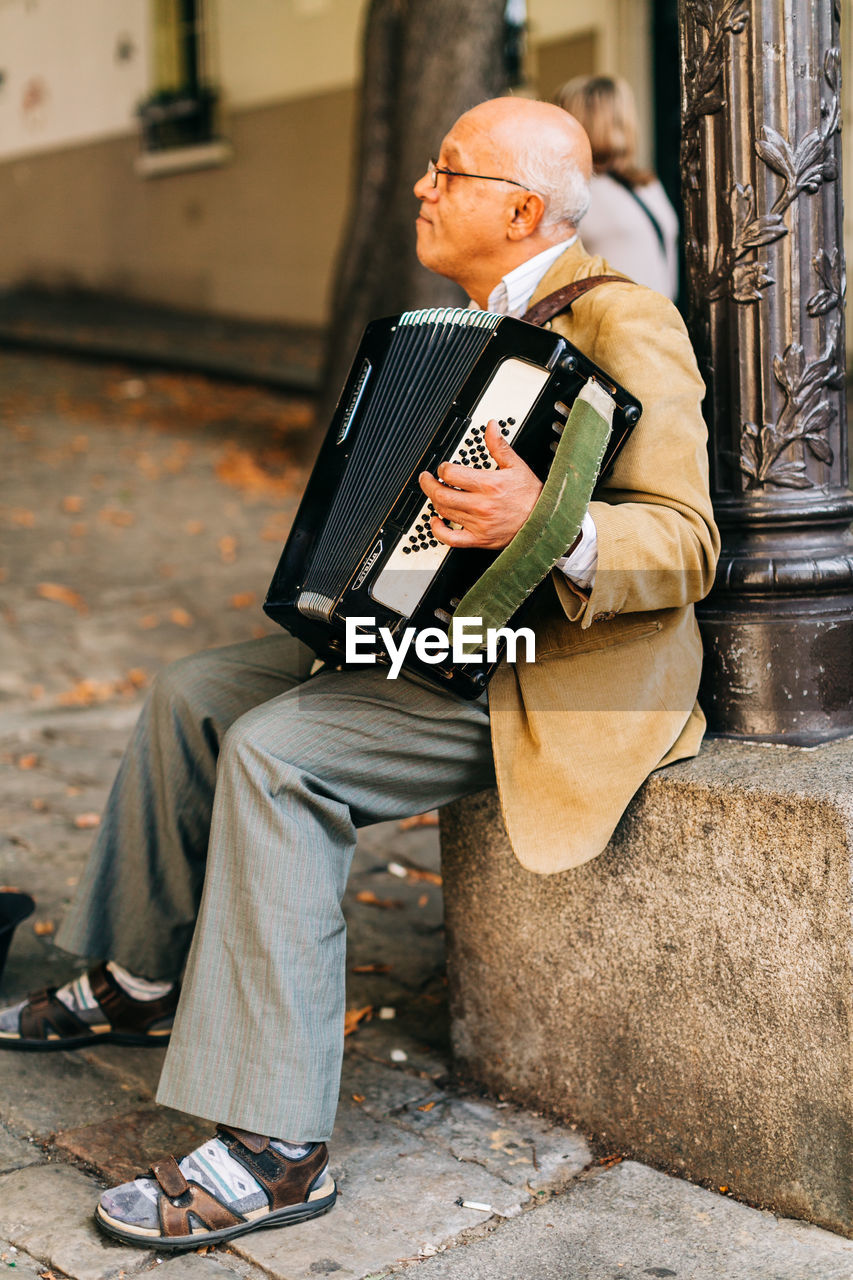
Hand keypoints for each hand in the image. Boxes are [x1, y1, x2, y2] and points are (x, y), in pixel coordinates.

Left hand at [418, 420, 543, 549]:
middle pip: (442, 494)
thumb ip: (499, 446)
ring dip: (434, 501)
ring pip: (445, 512)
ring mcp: (479, 523)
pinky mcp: (479, 539)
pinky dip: (438, 530)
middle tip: (426, 478)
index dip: (443, 468)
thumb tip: (491, 427)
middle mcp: (481, 505)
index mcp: (489, 484)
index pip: (451, 474)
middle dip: (429, 484)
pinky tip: (436, 521)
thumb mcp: (516, 465)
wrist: (544, 521)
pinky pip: (451, 538)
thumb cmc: (531, 496)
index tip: (443, 468)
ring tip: (434, 493)